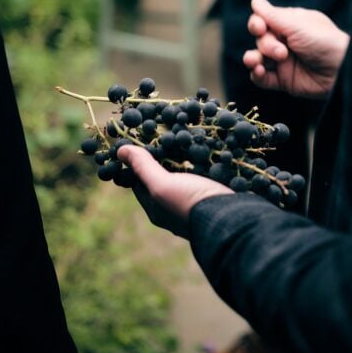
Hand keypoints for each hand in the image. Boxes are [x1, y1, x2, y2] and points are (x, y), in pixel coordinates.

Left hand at [117, 145, 233, 238]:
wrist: (232, 218)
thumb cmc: (190, 203)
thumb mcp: (162, 184)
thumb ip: (143, 168)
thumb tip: (119, 150)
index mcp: (157, 209)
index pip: (140, 182)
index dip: (138, 162)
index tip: (140, 140)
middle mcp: (174, 208)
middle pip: (164, 178)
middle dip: (164, 157)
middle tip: (165, 133)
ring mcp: (196, 203)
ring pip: (186, 177)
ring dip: (185, 159)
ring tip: (185, 136)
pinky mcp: (214, 197)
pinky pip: (205, 177)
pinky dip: (204, 164)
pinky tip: (206, 149)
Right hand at [243, 0, 349, 97]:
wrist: (341, 71)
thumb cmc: (324, 42)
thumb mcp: (297, 25)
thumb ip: (272, 15)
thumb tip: (255, 0)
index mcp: (289, 24)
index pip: (263, 20)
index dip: (257, 24)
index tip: (260, 27)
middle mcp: (284, 41)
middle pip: (260, 40)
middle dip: (266, 45)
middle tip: (282, 52)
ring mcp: (283, 62)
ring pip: (257, 58)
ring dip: (253, 59)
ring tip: (255, 62)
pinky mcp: (283, 80)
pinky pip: (262, 78)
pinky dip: (256, 75)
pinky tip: (258, 72)